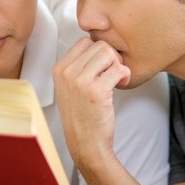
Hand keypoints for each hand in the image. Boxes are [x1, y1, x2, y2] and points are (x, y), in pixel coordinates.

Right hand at [52, 37, 127, 165]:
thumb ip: (78, 66)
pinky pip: (119, 69)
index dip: (98, 51)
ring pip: (109, 53)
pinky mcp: (97, 91)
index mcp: (59, 69)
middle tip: (112, 73)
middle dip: (111, 57)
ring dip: (118, 65)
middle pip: (99, 45)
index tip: (102, 67)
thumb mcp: (70, 87)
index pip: (84, 41)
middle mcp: (66, 73)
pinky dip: (125, 75)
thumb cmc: (82, 115)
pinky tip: (122, 84)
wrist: (86, 143)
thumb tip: (98, 45)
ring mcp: (80, 81)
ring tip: (117, 79)